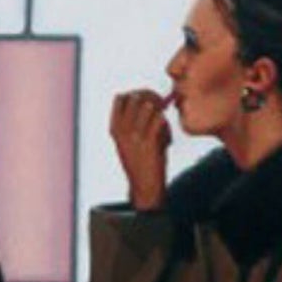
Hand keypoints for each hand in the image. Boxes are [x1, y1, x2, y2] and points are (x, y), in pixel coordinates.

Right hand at [110, 89, 171, 210]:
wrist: (145, 186)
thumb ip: (133, 121)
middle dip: (151, 97)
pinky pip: (161, 120)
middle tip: (161, 107)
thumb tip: (151, 100)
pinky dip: (167, 127)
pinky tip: (167, 141)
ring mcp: (135, 135)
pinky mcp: (150, 142)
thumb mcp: (128, 141)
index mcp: (114, 128)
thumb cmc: (140, 162)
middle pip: (136, 97)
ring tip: (163, 129)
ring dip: (160, 113)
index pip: (121, 98)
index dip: (136, 94)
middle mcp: (122, 129)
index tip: (148, 101)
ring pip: (151, 106)